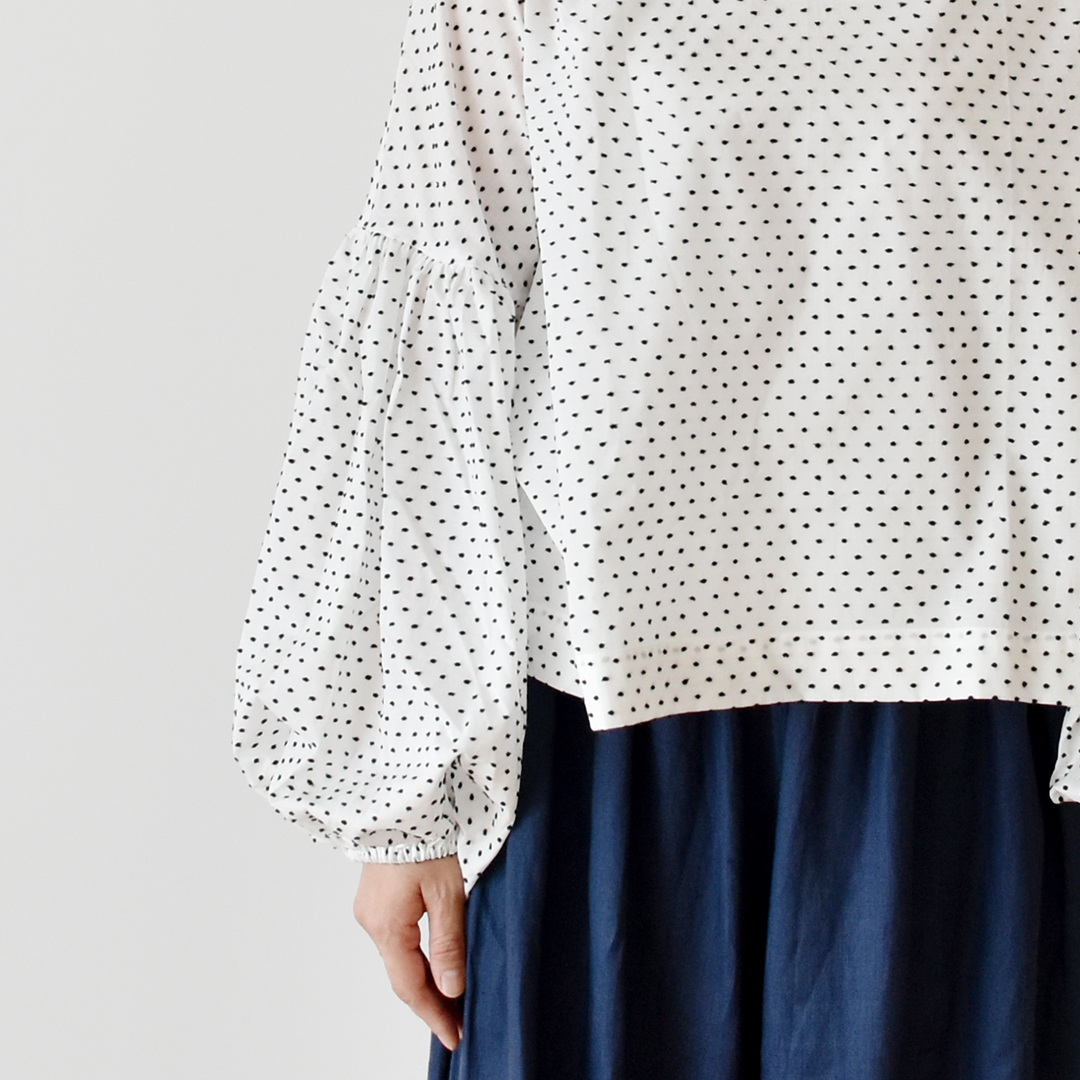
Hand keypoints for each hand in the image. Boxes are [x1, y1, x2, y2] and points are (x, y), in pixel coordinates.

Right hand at [353, 855, 466, 1050]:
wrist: (401, 804)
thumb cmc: (425, 840)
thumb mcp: (447, 893)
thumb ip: (448, 943)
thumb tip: (450, 988)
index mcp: (386, 926)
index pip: (411, 986)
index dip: (434, 1015)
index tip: (454, 1037)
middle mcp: (371, 923)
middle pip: (402, 977)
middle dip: (430, 1003)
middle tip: (457, 1025)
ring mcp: (370, 911)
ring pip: (398, 959)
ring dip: (423, 980)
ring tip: (451, 1001)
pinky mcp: (375, 900)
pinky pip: (395, 941)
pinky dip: (415, 959)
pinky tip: (432, 965)